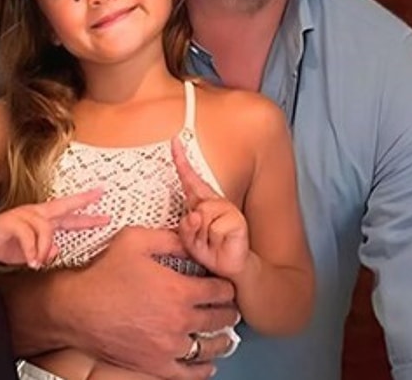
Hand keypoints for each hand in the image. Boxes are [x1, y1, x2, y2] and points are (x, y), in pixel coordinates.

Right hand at [0, 189, 108, 268]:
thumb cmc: (4, 245)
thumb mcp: (30, 252)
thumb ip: (45, 250)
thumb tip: (57, 249)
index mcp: (41, 218)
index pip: (68, 211)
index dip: (85, 206)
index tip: (102, 197)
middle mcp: (35, 213)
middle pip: (62, 207)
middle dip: (82, 203)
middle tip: (100, 203)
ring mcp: (23, 215)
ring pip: (45, 229)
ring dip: (43, 249)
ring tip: (38, 262)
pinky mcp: (10, 222)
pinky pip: (27, 237)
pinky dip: (31, 251)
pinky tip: (31, 261)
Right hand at [64, 226, 238, 379]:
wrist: (75, 309)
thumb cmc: (103, 274)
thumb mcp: (135, 240)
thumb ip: (169, 238)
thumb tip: (191, 236)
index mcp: (179, 290)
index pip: (220, 290)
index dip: (226, 285)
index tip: (225, 285)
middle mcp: (179, 321)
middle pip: (219, 318)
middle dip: (228, 311)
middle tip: (229, 308)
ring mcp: (168, 346)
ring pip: (209, 347)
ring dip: (220, 340)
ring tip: (223, 335)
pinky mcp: (155, 364)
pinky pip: (188, 373)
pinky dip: (202, 369)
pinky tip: (207, 364)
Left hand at [172, 137, 249, 278]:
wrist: (231, 270)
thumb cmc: (211, 253)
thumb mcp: (190, 241)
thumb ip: (186, 227)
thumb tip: (194, 215)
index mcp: (202, 203)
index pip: (190, 178)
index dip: (181, 159)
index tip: (174, 141)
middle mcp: (215, 203)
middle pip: (193, 208)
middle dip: (191, 230)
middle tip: (201, 241)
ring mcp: (228, 210)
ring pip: (202, 218)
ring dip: (202, 238)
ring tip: (211, 245)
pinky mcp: (237, 222)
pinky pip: (214, 229)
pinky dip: (213, 243)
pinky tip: (221, 245)